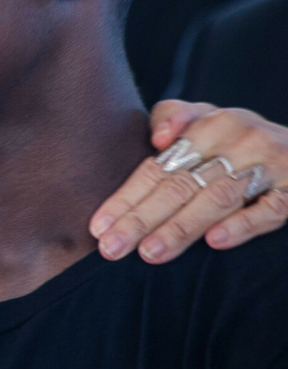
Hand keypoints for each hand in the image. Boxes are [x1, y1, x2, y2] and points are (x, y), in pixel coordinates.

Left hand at [89, 101, 287, 263]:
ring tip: (150, 252)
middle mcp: (237, 141)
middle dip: (141, 220)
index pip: (157, 168)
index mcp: (207, 125)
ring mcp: (269, 165)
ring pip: (217, 199)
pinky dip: (243, 225)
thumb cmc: (235, 136)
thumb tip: (159, 139)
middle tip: (112, 248)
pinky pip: (270, 210)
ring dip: (182, 227)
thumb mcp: (204, 116)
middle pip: (179, 186)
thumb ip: (171, 117)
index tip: (98, 227)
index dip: (126, 198)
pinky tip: (215, 241)